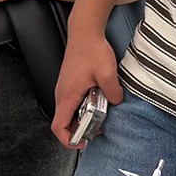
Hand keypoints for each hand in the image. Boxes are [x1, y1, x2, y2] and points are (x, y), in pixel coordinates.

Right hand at [49, 19, 122, 145]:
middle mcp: (62, 94)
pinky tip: (98, 101)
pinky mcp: (70, 84)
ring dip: (83, 118)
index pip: (59, 126)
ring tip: (101, 115)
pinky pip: (74, 102)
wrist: (84, 32)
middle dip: (80, 130)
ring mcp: (65, 89)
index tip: (82, 143)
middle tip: (98, 129)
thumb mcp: (107, 73)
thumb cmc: (91, 49)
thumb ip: (113, 93)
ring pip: (70, 112)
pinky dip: (84, 107)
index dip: (68, 139)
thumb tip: (116, 102)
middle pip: (64, 122)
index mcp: (67, 95)